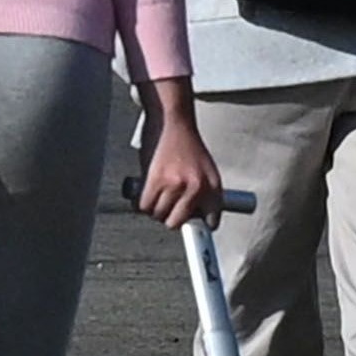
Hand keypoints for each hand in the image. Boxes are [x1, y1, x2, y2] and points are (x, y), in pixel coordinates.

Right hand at [137, 102, 224, 228]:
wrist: (172, 121)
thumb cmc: (186, 144)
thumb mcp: (203, 169)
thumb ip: (200, 191)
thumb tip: (189, 216)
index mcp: (214, 187)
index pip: (211, 222)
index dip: (199, 228)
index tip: (193, 234)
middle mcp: (198, 188)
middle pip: (177, 222)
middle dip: (168, 219)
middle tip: (164, 208)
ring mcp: (176, 185)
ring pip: (158, 214)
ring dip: (153, 210)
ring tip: (154, 196)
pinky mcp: (156, 180)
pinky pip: (145, 206)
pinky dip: (141, 205)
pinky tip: (143, 196)